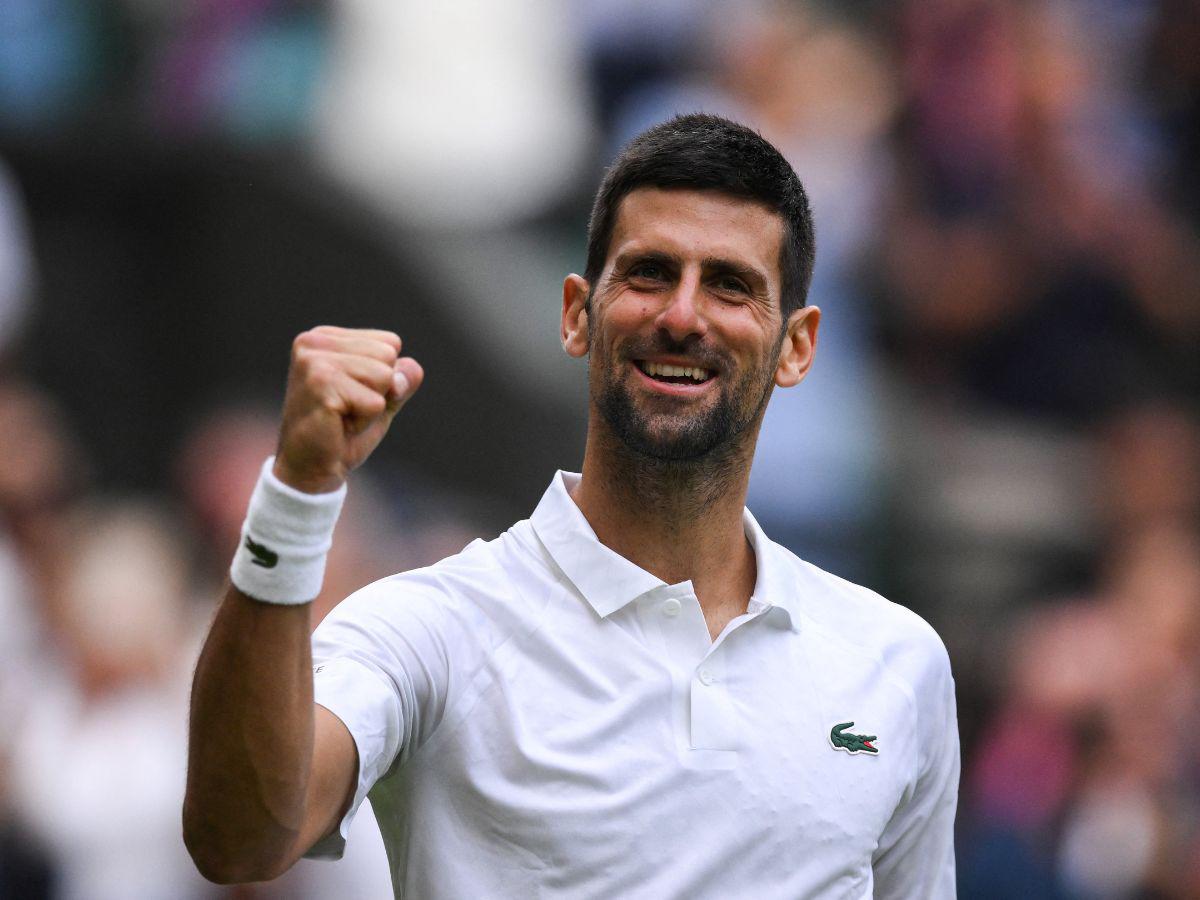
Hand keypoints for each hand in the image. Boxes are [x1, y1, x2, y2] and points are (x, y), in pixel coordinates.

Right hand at [272, 326, 423, 493]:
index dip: (385, 377)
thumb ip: (403, 378)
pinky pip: (375, 403)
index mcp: (325, 336)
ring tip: (342, 416)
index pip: (390, 343)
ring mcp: (314, 362)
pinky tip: (338, 426)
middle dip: (379, 391)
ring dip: (372, 407)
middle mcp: (314, 341)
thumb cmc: (343, 431)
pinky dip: (365, 422)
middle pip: (388, 356)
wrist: (309, 469)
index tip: (353, 395)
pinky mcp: (321, 386)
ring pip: (385, 376)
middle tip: (347, 409)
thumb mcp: (382, 398)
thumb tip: (409, 371)